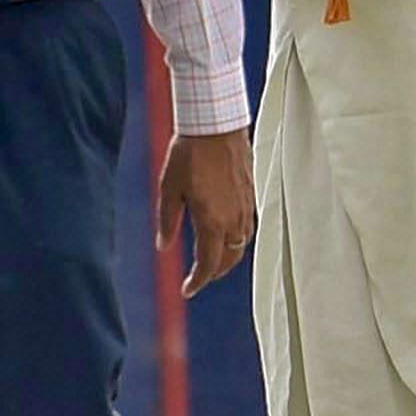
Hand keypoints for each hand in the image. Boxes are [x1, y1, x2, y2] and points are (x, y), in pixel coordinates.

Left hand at [161, 124, 255, 293]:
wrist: (216, 125)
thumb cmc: (189, 154)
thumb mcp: (169, 188)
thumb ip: (167, 221)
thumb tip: (163, 246)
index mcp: (212, 221)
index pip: (209, 264)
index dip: (198, 281)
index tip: (188, 289)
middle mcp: (234, 218)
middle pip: (229, 259)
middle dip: (214, 273)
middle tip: (199, 277)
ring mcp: (246, 205)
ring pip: (241, 243)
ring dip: (228, 256)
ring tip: (214, 258)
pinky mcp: (251, 193)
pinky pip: (248, 226)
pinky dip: (237, 238)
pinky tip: (227, 232)